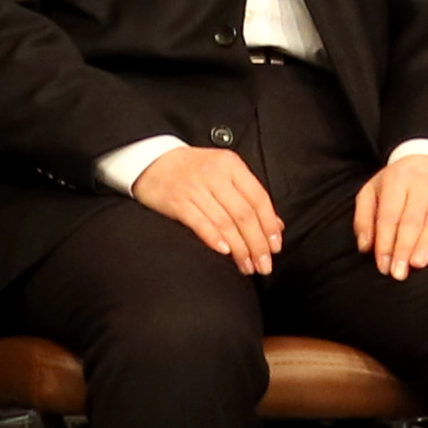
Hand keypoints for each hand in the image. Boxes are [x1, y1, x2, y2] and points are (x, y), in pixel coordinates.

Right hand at [132, 146, 283, 274]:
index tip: (275, 247)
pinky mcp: (177, 202)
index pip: (258, 198)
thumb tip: (276, 226)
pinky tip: (224, 253)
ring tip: (247, 267)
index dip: (269, 225)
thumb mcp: (224, 173)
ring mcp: (195, 188)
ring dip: (239, 249)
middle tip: (264, 265)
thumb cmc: (193, 170)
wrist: (151, 161)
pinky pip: (199, 223)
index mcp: (231, 166)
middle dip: (257, 244)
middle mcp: (215, 175)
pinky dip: (214, 238)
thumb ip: (249, 196)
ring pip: (225, 223)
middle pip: (244, 214)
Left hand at [353, 151, 427, 279]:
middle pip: (411, 220)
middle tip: (398, 273)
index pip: (389, 216)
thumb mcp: (373, 191)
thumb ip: (364, 218)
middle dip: (403, 248)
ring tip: (417, 264)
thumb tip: (365, 247)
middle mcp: (421, 184)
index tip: (382, 266)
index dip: (385, 242)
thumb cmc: (397, 185)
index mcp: (396, 180)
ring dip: (426, 244)